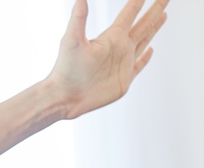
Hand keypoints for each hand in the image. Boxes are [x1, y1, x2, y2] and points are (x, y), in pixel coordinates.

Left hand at [47, 0, 168, 119]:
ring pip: (143, 40)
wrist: (64, 97)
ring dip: (153, 28)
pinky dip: (146, 58)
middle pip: (143, 24)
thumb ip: (78, 19)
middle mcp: (119, 47)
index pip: (129, 14)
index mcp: (110, 37)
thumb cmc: (65, 70)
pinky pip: (139, 65)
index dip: (138, 2)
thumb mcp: (71, 41)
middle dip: (155, 10)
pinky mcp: (124, 79)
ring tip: (162, 15)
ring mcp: (122, 63)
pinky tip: (151, 50)